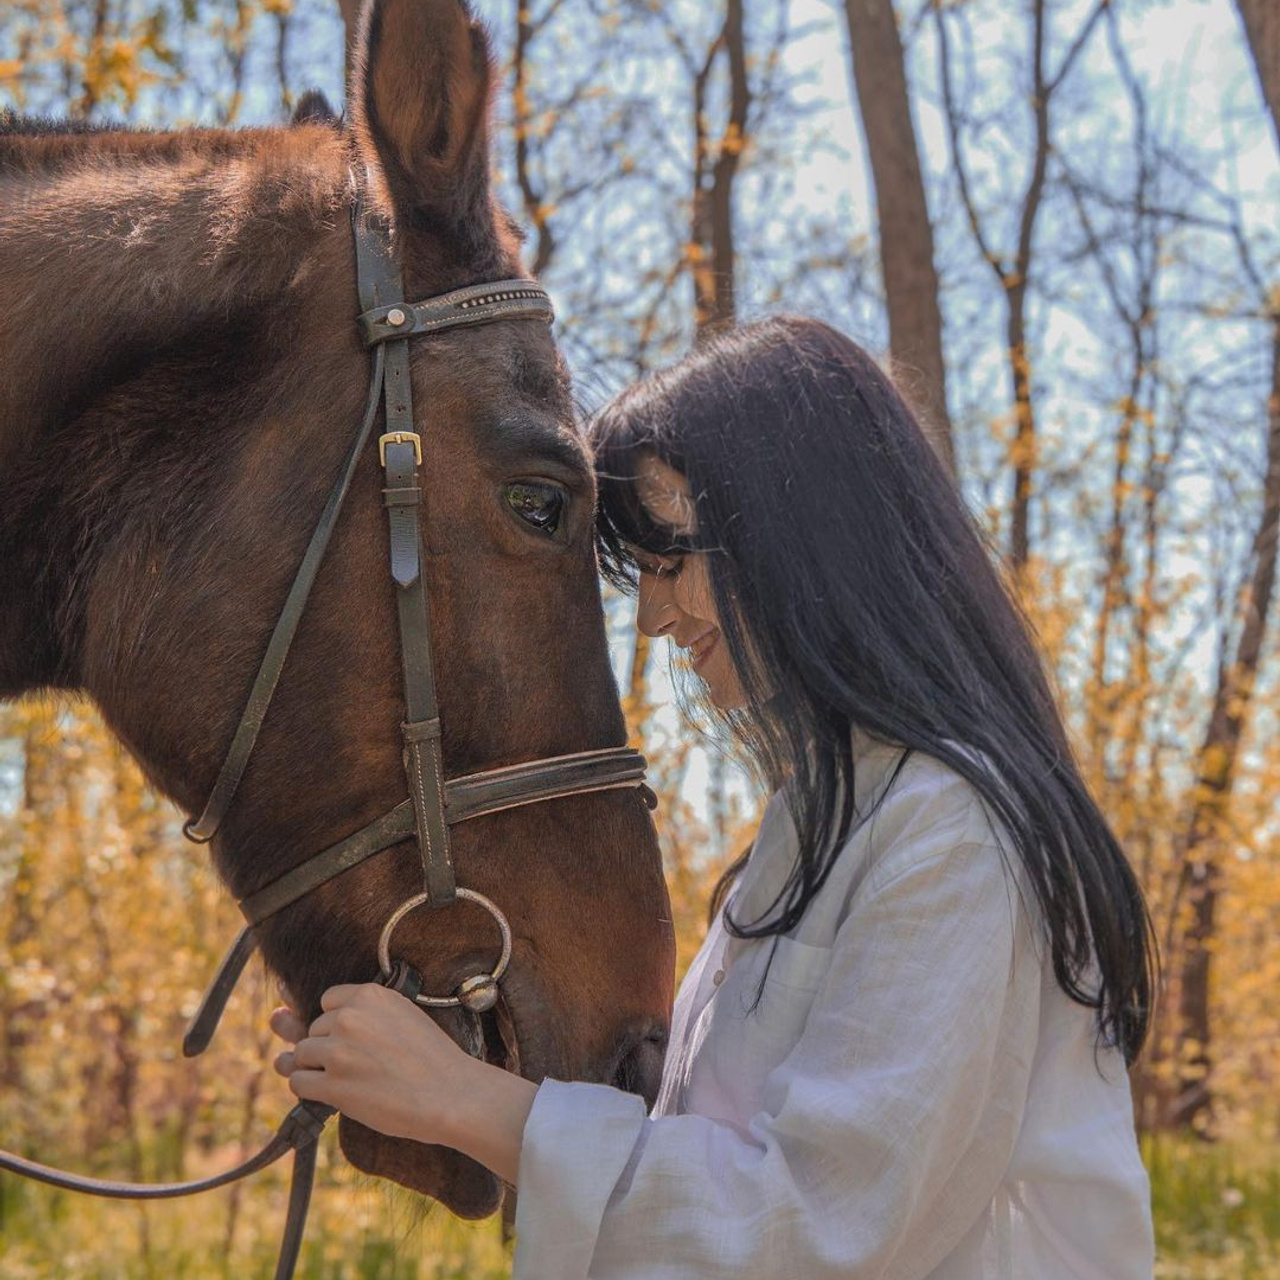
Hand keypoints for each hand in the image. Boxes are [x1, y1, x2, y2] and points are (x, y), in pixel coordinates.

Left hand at [271, 983, 536, 1183]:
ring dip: (317, 1069)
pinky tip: (335, 1093)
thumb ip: (350, 1015)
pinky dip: (310, 1090)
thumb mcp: (398, 1017)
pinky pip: (299, 1082)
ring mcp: (339, 1051)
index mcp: (369, 994)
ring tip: (349, 1079)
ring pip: (301, 1054)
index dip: (339, 1025)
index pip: (327, 1002)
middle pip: (313, 1030)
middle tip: (359, 1066)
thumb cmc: (429, 1057)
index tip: (357, 1040)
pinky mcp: (334, 1085)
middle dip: (327, 1048)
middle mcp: (350, 1017)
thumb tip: (276, 1016)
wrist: (451, 1094)